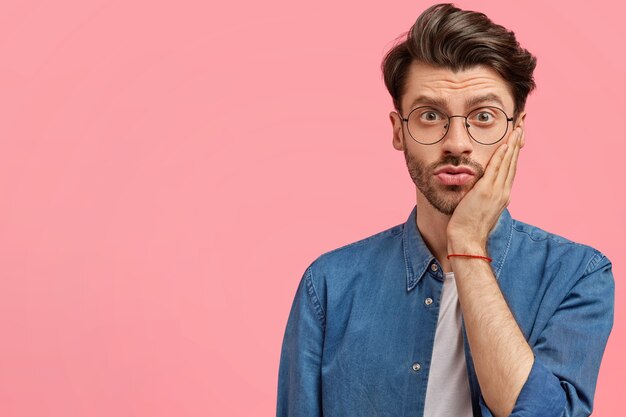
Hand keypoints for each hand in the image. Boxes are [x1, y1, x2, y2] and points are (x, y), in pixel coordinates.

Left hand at [447, 127, 522, 252]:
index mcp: (502, 195)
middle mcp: (503, 191)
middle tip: (523, 125)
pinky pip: (496, 169)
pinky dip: (502, 156)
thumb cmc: (468, 226)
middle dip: (518, 142)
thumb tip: (478, 189)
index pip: (511, 168)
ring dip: (513, 144)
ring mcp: (497, 191)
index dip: (515, 152)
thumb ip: (482, 196)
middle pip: (514, 162)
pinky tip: (505, 143)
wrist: (467, 239)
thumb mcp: (479, 207)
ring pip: (508, 163)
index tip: (518, 137)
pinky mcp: (486, 192)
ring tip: (518, 128)